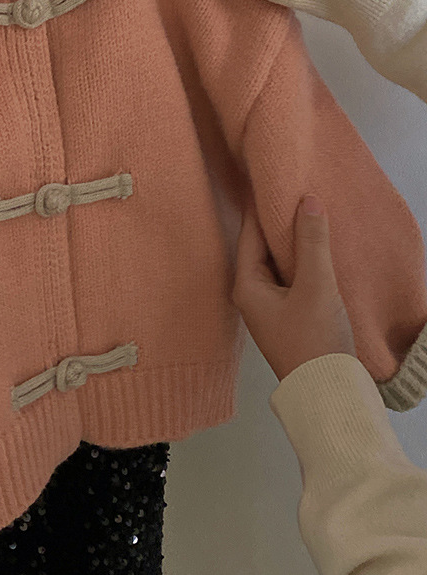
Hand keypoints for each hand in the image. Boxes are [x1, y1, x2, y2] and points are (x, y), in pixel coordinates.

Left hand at [232, 193, 356, 381]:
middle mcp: (251, 294)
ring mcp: (269, 306)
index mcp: (246, 286)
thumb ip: (312, 242)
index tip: (270, 182)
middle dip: (277, 223)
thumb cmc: (314, 343)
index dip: (261, 209)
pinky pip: (289, 277)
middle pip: (261, 248)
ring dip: (291, 243)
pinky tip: (316, 250)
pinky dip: (300, 261)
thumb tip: (307, 202)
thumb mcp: (316, 286)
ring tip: (307, 215)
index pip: (250, 235)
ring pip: (277, 262)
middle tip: (292, 193)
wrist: (328, 392)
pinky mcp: (287, 314)